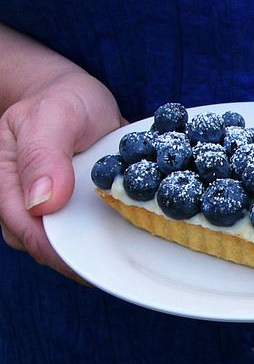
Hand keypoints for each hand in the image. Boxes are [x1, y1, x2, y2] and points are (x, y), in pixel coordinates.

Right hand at [0, 71, 124, 282]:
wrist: (78, 96)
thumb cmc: (62, 100)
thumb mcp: (54, 115)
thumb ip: (42, 154)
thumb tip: (42, 204)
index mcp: (6, 183)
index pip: (28, 232)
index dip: (61, 253)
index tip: (98, 264)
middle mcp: (24, 202)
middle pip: (47, 247)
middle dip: (82, 261)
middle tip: (123, 267)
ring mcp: (49, 207)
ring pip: (68, 243)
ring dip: (95, 252)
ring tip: (130, 257)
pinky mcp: (71, 206)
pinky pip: (85, 230)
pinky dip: (105, 235)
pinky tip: (130, 237)